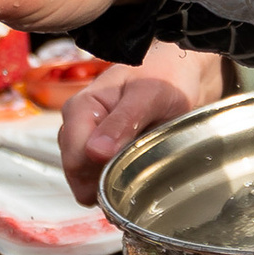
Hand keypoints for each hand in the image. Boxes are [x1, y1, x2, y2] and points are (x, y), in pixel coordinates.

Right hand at [58, 43, 230, 203]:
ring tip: (144, 160)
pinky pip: (102, 180)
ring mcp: (86, 142)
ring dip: (116, 181)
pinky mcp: (99, 154)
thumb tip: (95, 153)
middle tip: (144, 164)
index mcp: (80, 109)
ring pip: (90, 180)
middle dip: (108, 180)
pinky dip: (120, 181)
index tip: (133, 168)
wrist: (178, 73)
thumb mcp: (148, 94)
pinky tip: (140, 166)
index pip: (75, 159)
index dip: (101, 174)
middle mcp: (76, 127)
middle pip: (79, 174)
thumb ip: (123, 121)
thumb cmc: (163, 76)